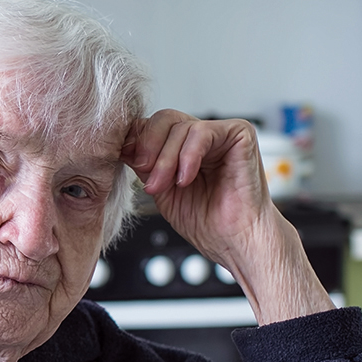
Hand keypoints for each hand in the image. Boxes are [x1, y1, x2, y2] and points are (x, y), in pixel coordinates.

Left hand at [121, 110, 333, 323]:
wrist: (235, 242)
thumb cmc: (205, 223)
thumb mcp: (161, 190)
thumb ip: (145, 165)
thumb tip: (122, 143)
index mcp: (182, 147)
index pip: (152, 127)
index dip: (136, 141)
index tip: (124, 161)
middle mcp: (200, 136)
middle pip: (163, 119)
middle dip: (148, 147)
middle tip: (145, 175)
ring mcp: (220, 133)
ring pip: (180, 126)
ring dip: (166, 159)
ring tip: (165, 186)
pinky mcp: (240, 133)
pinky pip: (202, 132)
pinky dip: (188, 155)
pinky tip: (186, 179)